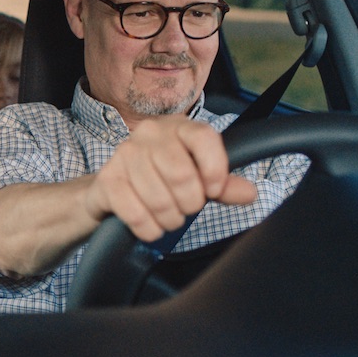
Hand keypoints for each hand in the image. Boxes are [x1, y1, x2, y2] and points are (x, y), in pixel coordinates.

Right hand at [84, 115, 256, 241]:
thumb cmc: (160, 179)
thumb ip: (223, 185)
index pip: (204, 138)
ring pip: (159, 200)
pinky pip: (136, 214)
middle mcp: (148, 134)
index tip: (213, 191)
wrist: (113, 187)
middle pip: (182, 175)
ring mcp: (124, 155)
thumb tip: (250, 193)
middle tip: (185, 208)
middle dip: (189, 204)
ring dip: (170, 220)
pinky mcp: (107, 180)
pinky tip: (150, 225)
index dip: (215, 170)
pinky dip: (149, 229)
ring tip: (168, 217)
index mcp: (177, 127)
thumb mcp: (196, 178)